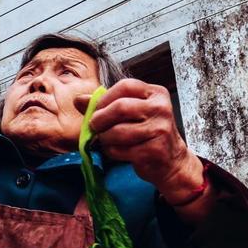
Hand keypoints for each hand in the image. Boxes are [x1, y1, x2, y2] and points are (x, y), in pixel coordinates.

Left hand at [74, 80, 206, 206]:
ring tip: (107, 140)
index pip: (125, 86)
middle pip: (120, 107)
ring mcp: (160, 129)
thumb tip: (77, 100)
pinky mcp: (155, 150)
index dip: (105, 98)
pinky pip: (121, 150)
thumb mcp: (130, 114)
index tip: (96, 110)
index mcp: (156, 94)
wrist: (170, 161)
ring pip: (117, 131)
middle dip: (100, 119)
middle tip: (94, 127)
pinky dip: (112, 152)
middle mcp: (161, 109)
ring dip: (105, 138)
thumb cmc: (146, 134)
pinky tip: (118, 152)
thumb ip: (105, 105)